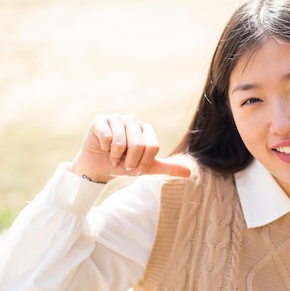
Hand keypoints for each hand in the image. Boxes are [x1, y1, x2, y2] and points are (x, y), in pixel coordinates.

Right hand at [69, 114, 190, 182]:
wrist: (99, 167)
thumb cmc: (124, 164)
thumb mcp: (146, 168)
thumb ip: (167, 168)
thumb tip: (189, 172)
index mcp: (146, 130)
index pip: (152, 147)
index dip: (142, 162)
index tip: (136, 166)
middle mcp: (133, 120)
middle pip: (138, 145)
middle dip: (129, 161)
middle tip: (122, 162)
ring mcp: (116, 118)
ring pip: (121, 142)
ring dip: (115, 156)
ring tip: (112, 155)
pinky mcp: (100, 120)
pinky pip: (107, 136)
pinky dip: (104, 148)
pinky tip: (102, 147)